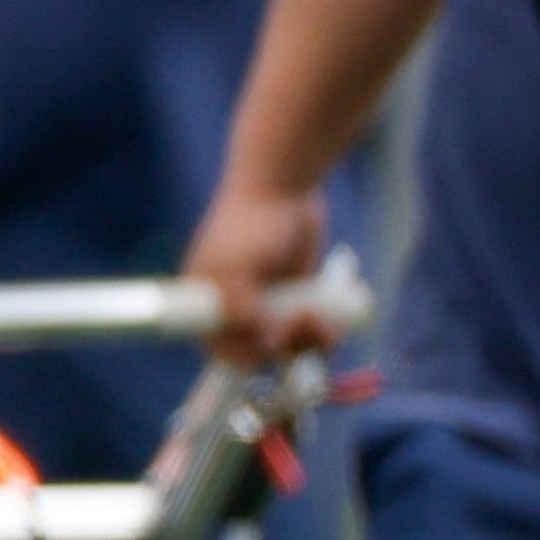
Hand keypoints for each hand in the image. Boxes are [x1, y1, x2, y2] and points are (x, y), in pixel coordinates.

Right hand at [184, 181, 330, 367]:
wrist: (283, 187)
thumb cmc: (250, 220)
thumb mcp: (238, 265)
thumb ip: (243, 306)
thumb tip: (264, 341)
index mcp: (206, 303)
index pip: (222, 349)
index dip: (248, 353)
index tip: (272, 343)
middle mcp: (234, 310)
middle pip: (260, 352)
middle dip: (287, 345)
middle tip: (307, 323)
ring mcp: (266, 307)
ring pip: (288, 346)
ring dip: (310, 341)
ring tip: (328, 324)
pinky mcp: (293, 303)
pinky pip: (307, 332)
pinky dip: (321, 333)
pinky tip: (333, 324)